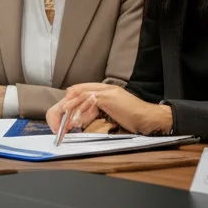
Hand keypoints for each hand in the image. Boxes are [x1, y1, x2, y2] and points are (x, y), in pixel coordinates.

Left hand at [47, 83, 172, 134]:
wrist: (149, 118)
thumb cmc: (134, 118)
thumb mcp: (114, 111)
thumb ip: (101, 109)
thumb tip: (85, 115)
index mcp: (106, 90)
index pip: (82, 90)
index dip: (71, 100)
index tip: (63, 112)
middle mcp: (105, 88)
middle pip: (78, 90)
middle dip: (66, 104)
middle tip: (58, 118)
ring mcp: (107, 92)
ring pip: (80, 94)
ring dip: (69, 108)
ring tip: (62, 119)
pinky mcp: (108, 98)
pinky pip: (88, 100)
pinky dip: (78, 108)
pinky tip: (72, 117)